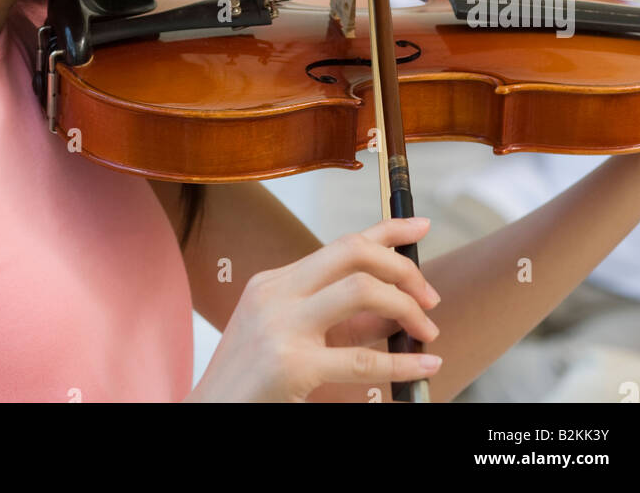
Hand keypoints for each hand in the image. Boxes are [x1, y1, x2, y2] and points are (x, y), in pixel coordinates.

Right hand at [183, 217, 441, 402]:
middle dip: (402, 267)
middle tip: (430, 296)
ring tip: (428, 331)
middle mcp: (277, 293)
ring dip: (406, 308)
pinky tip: (425, 365)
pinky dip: (401, 362)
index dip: (387, 229)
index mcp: (274, 282)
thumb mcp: (288, 336)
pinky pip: (361, 359)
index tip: (421, 226)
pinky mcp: (291, 365)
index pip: (341, 242)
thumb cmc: (251, 381)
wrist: (209, 413)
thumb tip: (395, 314)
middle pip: (353, 253)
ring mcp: (282, 326)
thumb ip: (335, 321)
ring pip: (361, 290)